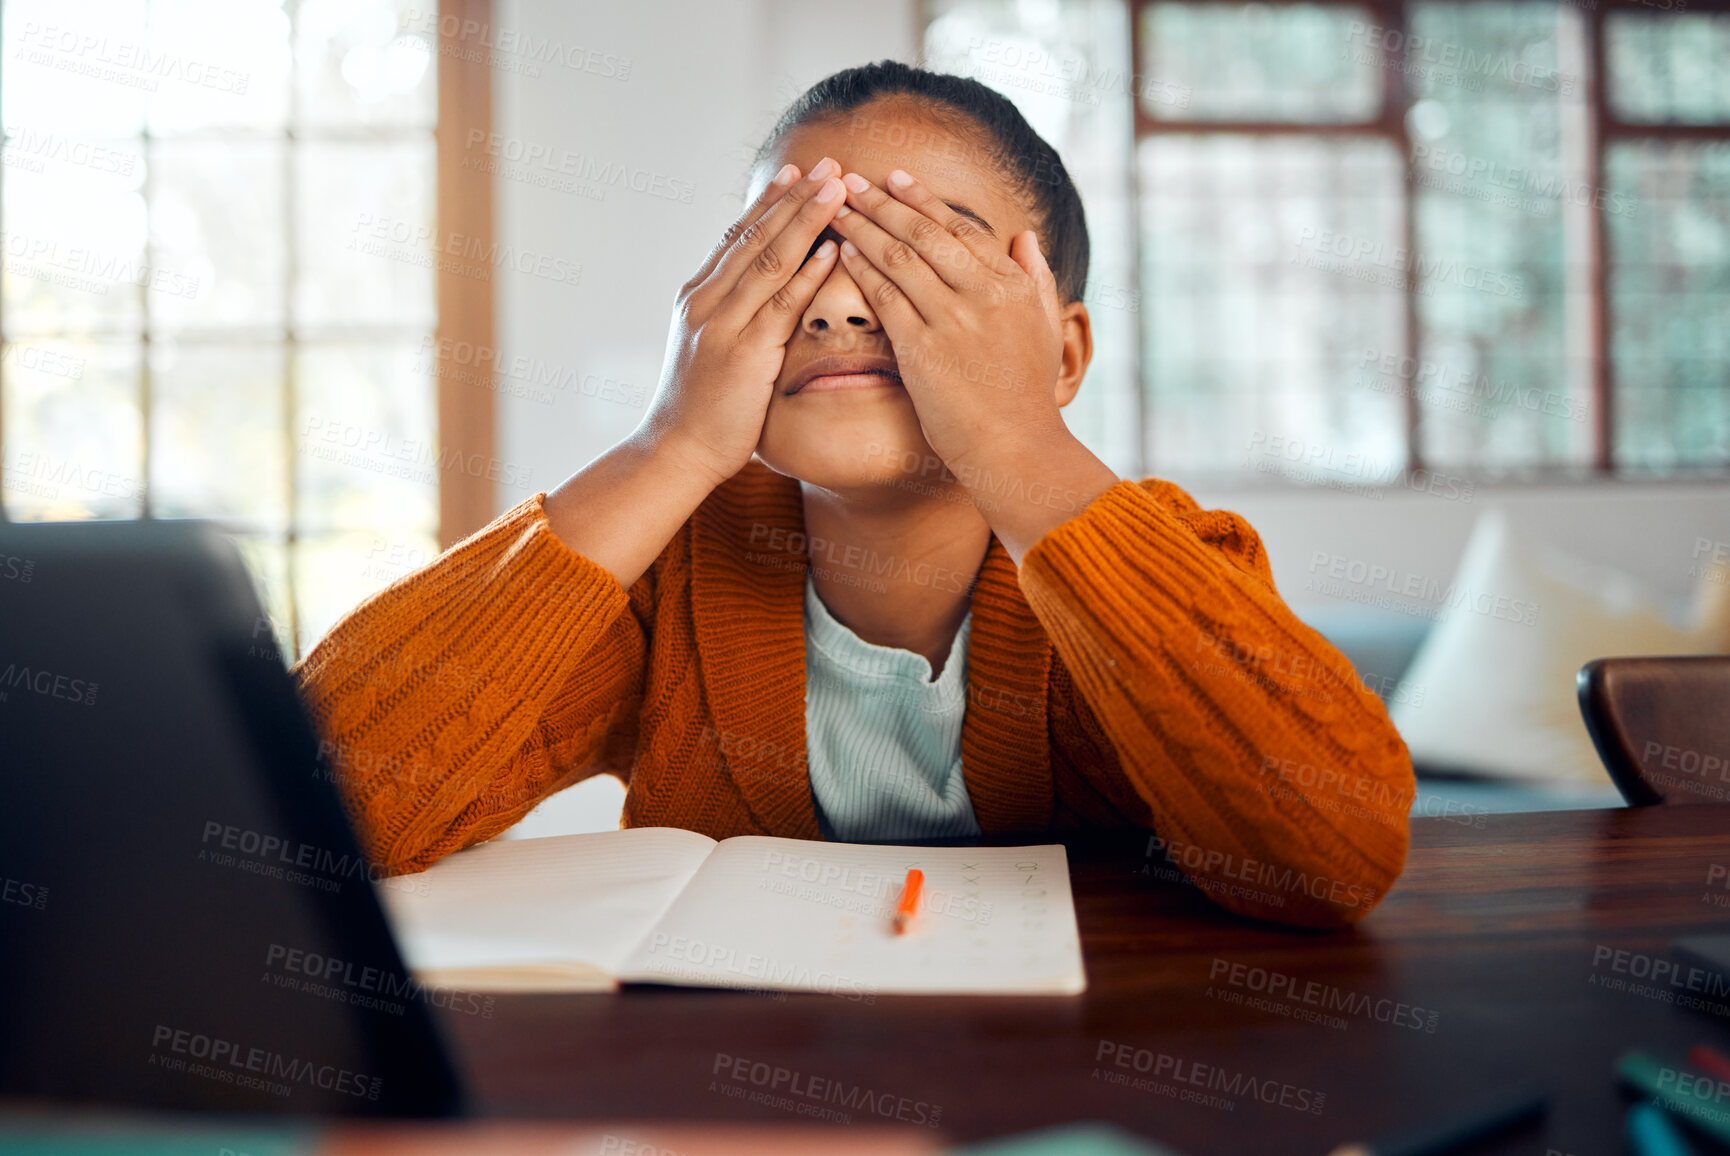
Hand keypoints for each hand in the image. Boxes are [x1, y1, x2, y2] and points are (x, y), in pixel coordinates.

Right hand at [638, 158, 845, 486]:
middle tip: (827, 164)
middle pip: (756, 236)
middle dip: (795, 197)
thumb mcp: (708, 350)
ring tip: (838, 189)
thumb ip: (728, 318)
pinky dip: (808, 274)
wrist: (674, 451)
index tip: (797, 173)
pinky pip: (781, 305)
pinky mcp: (743, 354)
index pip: (737, 237)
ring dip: (807, 220)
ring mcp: (722, 325)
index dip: (769, 202)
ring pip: (770, 260)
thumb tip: (757, 298)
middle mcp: (705, 301)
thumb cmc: (698, 409)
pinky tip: (833, 250)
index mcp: (697, 297)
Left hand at [830, 168, 1118, 559]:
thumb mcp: (1046, 328)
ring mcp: (952, 319)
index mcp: (1012, 284)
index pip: (960, 228)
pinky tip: (840, 252)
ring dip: (863, 226)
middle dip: (882, 202)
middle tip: (851, 180)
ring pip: (898, 256)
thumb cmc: (1028, 396)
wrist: (1017, 448)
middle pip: (924, 232)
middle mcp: (983, 293)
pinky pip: (884, 295)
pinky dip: (860, 268)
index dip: (923, 201)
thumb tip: (1024, 235)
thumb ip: (1037, 277)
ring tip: (835, 208)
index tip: (896, 180)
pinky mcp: (922, 348)